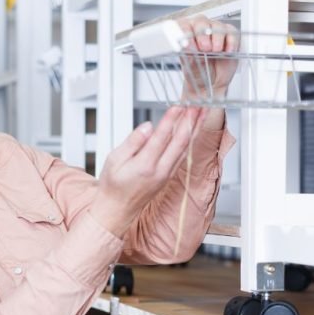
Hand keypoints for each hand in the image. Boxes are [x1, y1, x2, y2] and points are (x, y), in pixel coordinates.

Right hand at [89, 106, 202, 236]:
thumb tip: (147, 127)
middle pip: (180, 141)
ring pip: (185, 148)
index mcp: (145, 165)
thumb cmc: (112, 185)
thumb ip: (132, 142)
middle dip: (190, 121)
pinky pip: (182, 155)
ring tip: (201, 113)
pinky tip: (192, 131)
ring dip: (194, 129)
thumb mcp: (114, 159)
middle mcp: (160, 171)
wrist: (117, 210)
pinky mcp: (168, 176)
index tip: (179, 106)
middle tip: (198, 104)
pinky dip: (189, 140)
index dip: (172, 119)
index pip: (162, 137)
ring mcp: (166, 174)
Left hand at [176, 15, 239, 101]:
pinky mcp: (229, 35)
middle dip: (203, 35)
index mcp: (185, 33)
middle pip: (201, 22)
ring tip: (216, 51)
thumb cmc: (197, 71)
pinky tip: (228, 51)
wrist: (211, 82)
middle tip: (205, 48)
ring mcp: (215, 30)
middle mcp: (199, 29)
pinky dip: (231, 42)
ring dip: (217, 38)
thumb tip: (187, 47)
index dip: (184, 33)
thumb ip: (188, 56)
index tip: (187, 45)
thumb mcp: (190, 67)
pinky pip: (231, 32)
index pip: (183, 26)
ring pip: (217, 26)